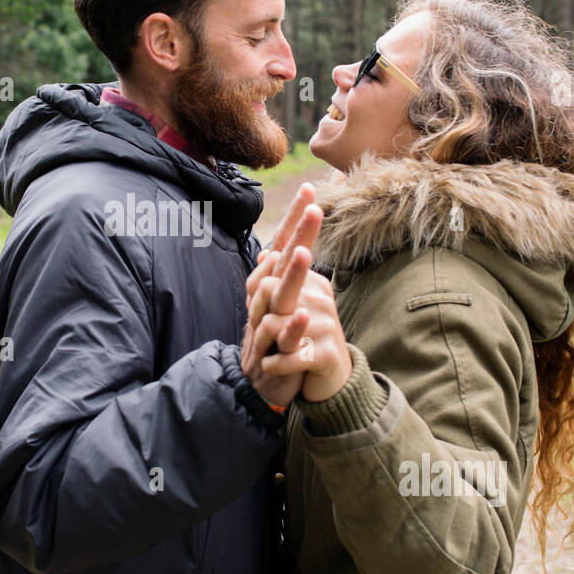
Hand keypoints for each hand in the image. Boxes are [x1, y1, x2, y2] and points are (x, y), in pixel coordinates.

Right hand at [239, 182, 321, 409]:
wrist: (258, 385)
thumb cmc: (274, 339)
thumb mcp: (278, 305)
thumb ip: (279, 276)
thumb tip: (278, 247)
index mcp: (268, 284)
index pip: (282, 243)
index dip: (294, 218)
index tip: (311, 188)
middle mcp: (263, 299)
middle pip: (279, 260)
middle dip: (297, 234)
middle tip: (315, 208)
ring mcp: (267, 324)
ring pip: (276, 296)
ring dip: (291, 274)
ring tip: (305, 253)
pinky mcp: (274, 353)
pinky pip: (283, 337)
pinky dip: (292, 325)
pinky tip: (304, 312)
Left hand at [247, 263, 352, 403]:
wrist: (333, 376)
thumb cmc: (307, 338)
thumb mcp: (293, 307)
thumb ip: (278, 280)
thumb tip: (264, 252)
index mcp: (312, 284)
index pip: (278, 264)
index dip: (257, 287)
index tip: (256, 307)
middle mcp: (320, 300)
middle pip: (268, 287)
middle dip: (254, 311)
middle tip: (254, 327)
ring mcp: (325, 326)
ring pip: (270, 324)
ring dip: (261, 343)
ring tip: (266, 351)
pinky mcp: (325, 354)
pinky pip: (286, 356)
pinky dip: (272, 364)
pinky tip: (271, 365)